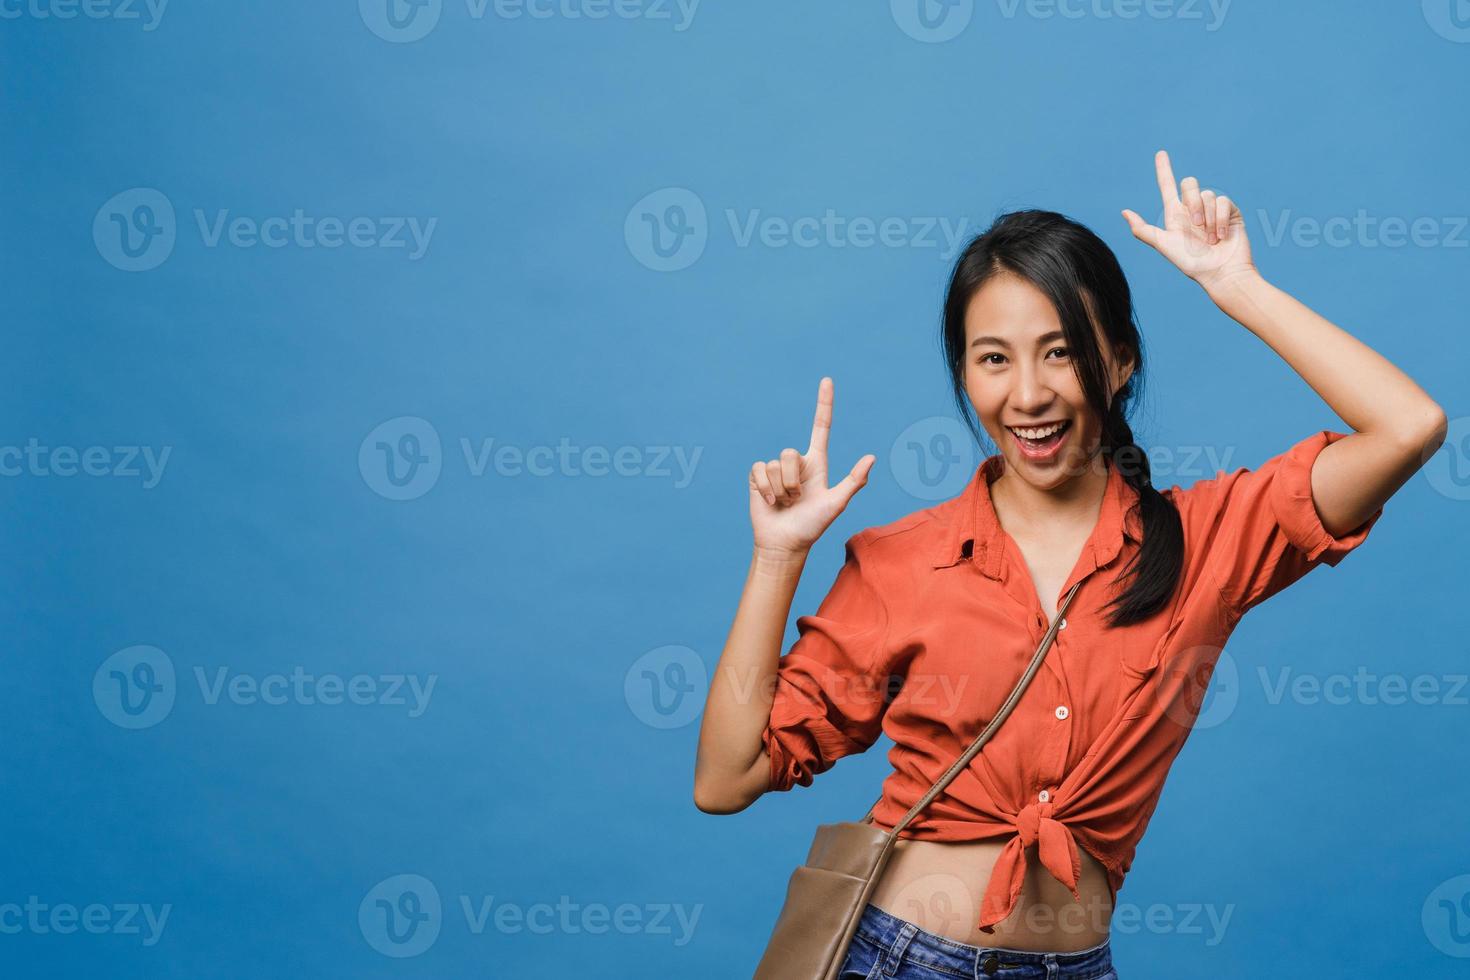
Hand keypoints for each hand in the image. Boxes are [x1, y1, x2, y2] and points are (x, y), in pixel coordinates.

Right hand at [749, 377, 875, 557]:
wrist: (785, 544)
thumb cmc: (812, 526)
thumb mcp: (835, 504)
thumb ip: (854, 481)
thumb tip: (872, 457)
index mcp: (817, 463)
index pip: (821, 427)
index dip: (824, 403)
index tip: (827, 380)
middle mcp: (796, 463)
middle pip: (790, 453)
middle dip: (792, 481)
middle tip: (796, 500)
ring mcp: (776, 469)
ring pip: (775, 465)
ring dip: (779, 490)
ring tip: (784, 504)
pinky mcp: (758, 477)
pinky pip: (759, 470)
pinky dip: (764, 489)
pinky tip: (769, 502)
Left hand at [1122, 149, 1257, 293]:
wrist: (1220, 272)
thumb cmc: (1191, 263)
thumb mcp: (1163, 245)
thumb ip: (1143, 229)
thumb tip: (1124, 212)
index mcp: (1176, 215)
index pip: (1168, 187)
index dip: (1164, 169)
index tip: (1160, 153)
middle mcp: (1193, 210)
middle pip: (1189, 183)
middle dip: (1192, 202)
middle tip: (1196, 225)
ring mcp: (1212, 210)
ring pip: (1206, 193)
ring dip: (1207, 217)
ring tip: (1210, 238)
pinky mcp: (1230, 211)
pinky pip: (1222, 200)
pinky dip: (1220, 218)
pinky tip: (1221, 235)